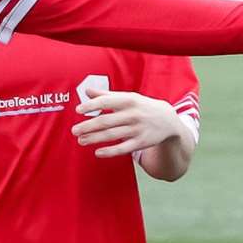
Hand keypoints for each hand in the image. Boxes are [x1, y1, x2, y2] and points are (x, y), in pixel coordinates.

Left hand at [71, 89, 188, 157]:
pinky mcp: (141, 142)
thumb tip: (86, 90)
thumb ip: (106, 95)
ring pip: (112, 135)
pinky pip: (123, 148)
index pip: (107, 102)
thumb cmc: (142, 107)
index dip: (92, 106)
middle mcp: (133, 114)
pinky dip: (110, 151)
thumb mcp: (128, 98)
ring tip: (81, 140)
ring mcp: (137, 129)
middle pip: (106, 121)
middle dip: (88, 126)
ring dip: (94, 138)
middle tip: (74, 131)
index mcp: (128, 100)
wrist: (168, 120)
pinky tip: (97, 152)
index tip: (78, 110)